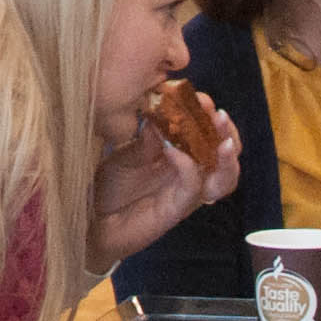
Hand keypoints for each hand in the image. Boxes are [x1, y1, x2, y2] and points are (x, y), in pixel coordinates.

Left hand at [89, 106, 240, 270]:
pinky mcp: (175, 211)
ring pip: (223, 180)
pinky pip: (192, 190)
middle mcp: (189, 175)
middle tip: (218, 114)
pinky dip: (188, 168)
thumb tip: (161, 113)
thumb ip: (147, 139)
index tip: (203, 99)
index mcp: (180, 157)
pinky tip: (175, 152)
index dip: (210, 117)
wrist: (93, 222)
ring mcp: (184, 194)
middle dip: (227, 134)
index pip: (209, 135)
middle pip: (225, 157)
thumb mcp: (126, 154)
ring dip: (226, 158)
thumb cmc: (110, 186)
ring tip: (221, 139)